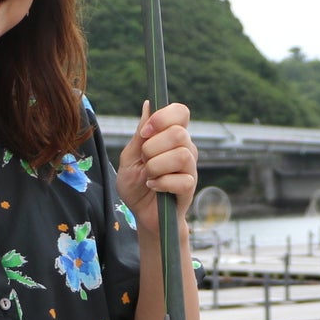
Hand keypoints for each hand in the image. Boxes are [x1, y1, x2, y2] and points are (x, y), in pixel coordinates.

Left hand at [116, 100, 196, 230]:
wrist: (142, 215)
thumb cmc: (136, 185)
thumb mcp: (130, 157)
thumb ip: (140, 134)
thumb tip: (148, 104)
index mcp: (171, 137)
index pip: (180, 112)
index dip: (163, 117)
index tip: (145, 132)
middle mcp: (185, 148)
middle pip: (179, 133)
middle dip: (153, 147)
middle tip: (144, 160)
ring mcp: (190, 168)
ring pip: (181, 155)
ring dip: (156, 166)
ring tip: (148, 175)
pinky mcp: (190, 188)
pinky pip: (182, 180)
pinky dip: (161, 183)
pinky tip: (153, 187)